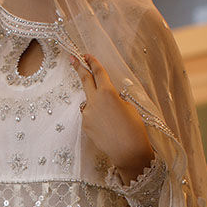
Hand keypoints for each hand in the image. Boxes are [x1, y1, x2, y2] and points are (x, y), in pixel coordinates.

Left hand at [71, 54, 153, 180]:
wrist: (128, 152)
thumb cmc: (133, 128)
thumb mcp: (128, 107)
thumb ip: (115, 98)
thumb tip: (106, 98)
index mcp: (108, 93)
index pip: (98, 72)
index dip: (93, 62)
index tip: (86, 55)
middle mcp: (94, 101)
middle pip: (85, 80)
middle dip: (78, 67)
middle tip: (72, 58)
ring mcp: (87, 114)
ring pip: (89, 102)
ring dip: (96, 104)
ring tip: (111, 118)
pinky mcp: (85, 125)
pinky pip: (90, 116)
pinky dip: (97, 117)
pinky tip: (107, 127)